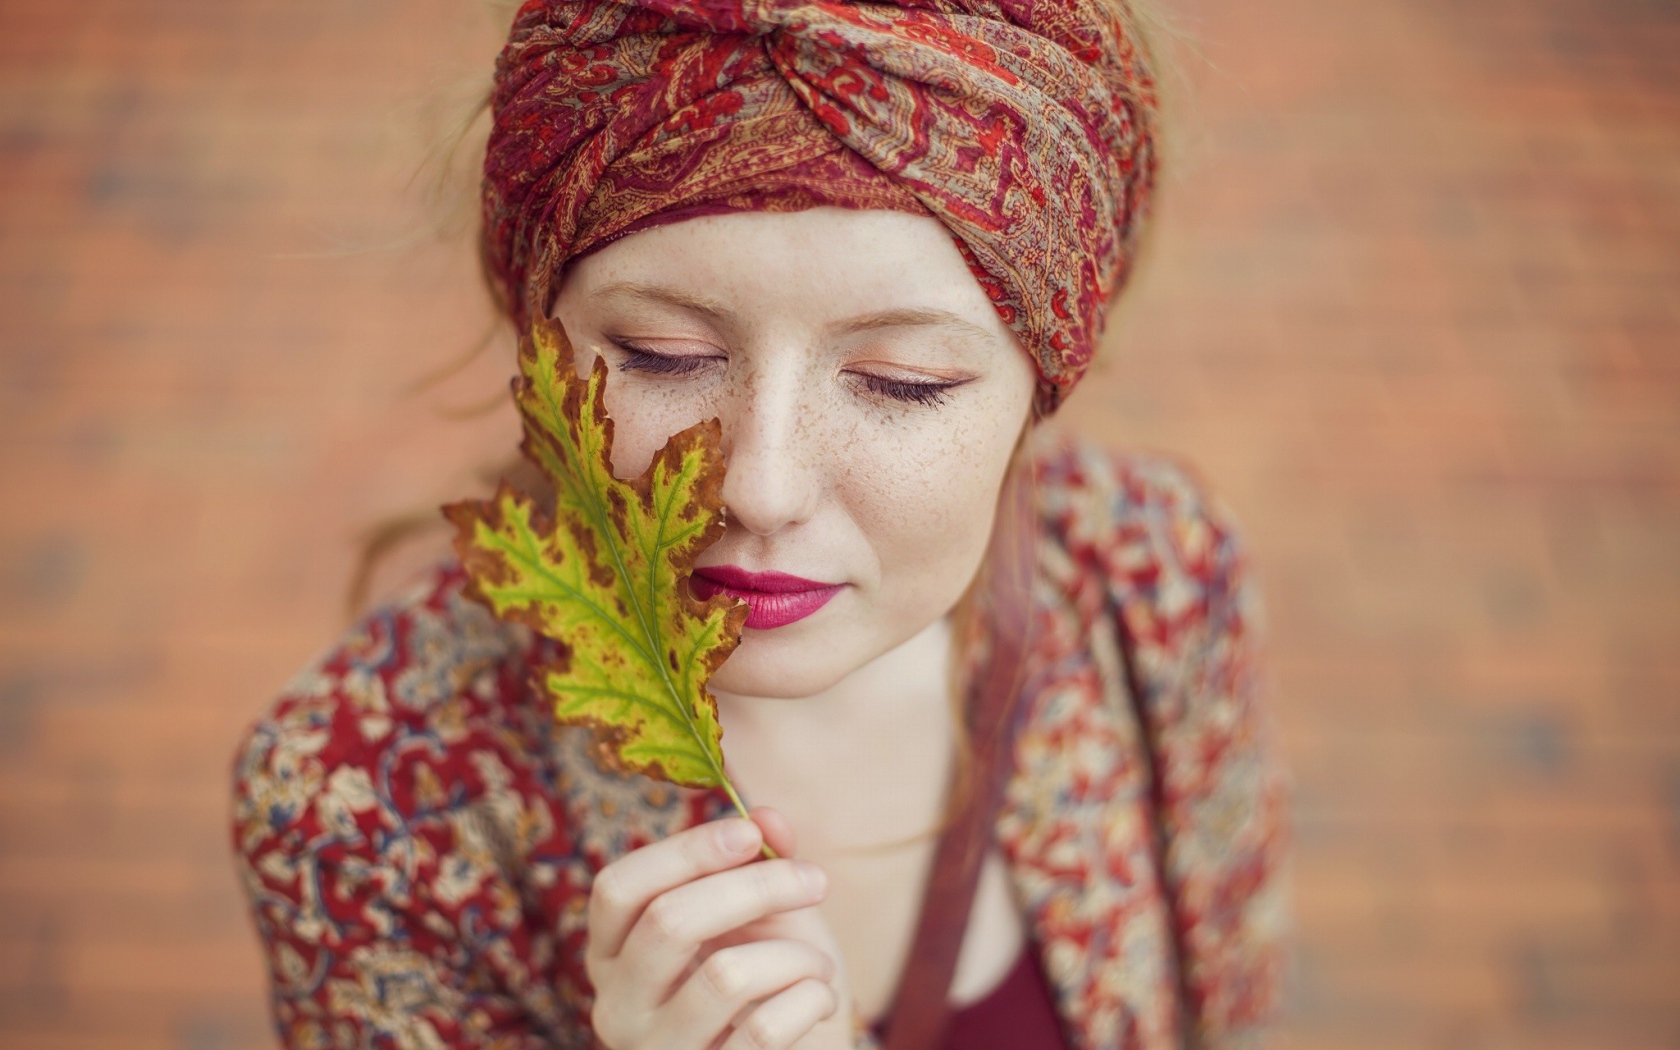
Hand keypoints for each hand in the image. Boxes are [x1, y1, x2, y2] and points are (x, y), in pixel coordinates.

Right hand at [585, 807, 858, 1049]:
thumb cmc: (772, 986)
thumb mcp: (766, 916)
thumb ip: (760, 862)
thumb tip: (768, 819)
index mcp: (614, 954)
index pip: (618, 888)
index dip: (684, 851)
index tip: (749, 833)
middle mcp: (617, 1007)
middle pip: (668, 922)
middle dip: (756, 888)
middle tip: (816, 882)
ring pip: (726, 976)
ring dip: (796, 956)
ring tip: (817, 965)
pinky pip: (764, 1029)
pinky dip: (810, 998)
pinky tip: (819, 999)